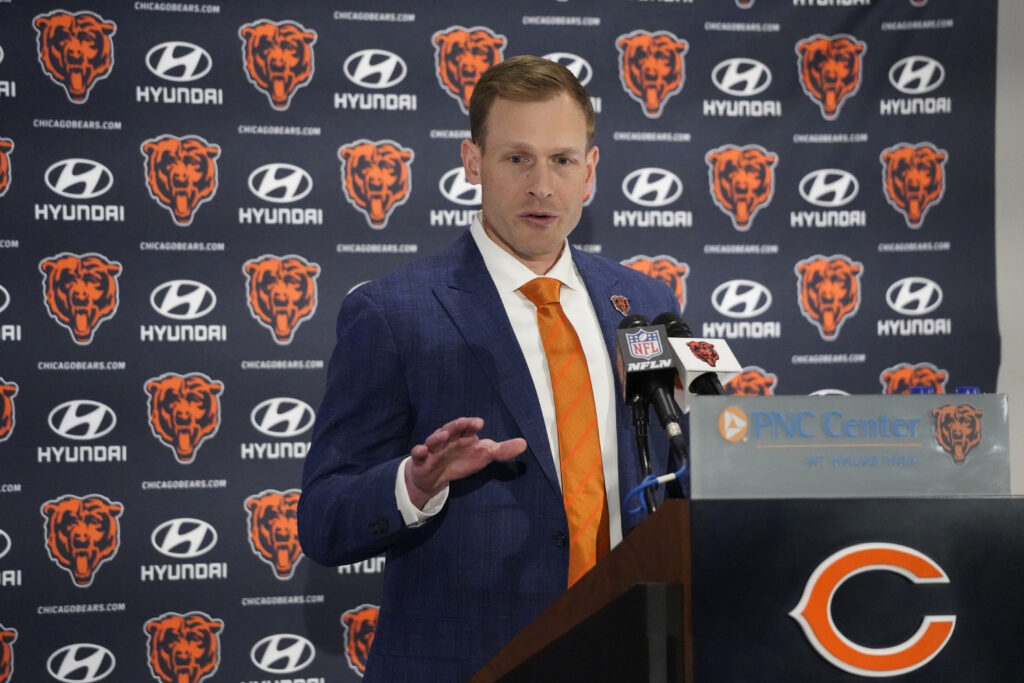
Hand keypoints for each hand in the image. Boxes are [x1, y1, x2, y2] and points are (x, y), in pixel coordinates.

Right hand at [405, 417, 525, 508]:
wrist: (434, 476)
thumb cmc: (461, 460)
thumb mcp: (483, 456)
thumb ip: (502, 450)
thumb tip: (524, 443)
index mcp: (463, 436)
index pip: (467, 427)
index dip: (471, 424)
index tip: (478, 423)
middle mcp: (448, 439)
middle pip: (451, 429)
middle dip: (457, 426)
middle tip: (465, 423)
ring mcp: (433, 448)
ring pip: (434, 440)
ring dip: (438, 437)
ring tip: (443, 436)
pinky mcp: (421, 459)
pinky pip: (418, 454)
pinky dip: (419, 451)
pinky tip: (420, 451)